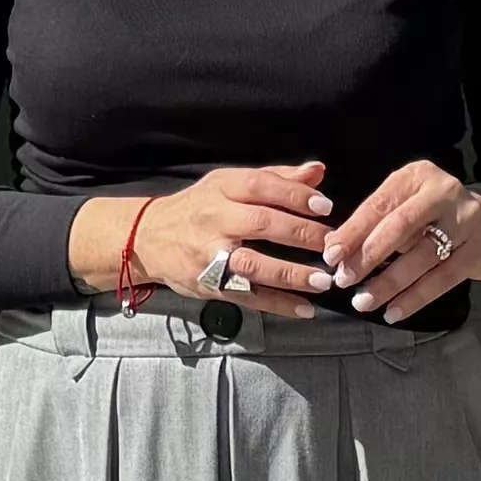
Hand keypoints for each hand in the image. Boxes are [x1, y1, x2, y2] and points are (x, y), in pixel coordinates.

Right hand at [87, 162, 340, 307]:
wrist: (148, 238)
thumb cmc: (198, 208)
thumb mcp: (228, 184)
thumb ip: (275, 178)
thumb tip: (317, 171)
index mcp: (221, 189)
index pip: (260, 186)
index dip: (294, 195)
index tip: (325, 206)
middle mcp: (214, 220)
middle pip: (261, 224)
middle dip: (301, 234)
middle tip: (332, 244)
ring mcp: (209, 255)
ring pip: (253, 264)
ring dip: (291, 274)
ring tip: (323, 280)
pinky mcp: (209, 284)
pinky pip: (247, 295)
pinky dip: (277, 304)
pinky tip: (304, 309)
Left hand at [326, 160, 480, 320]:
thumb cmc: (432, 216)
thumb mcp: (403, 206)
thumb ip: (371, 222)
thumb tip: (333, 247)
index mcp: (416, 176)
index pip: (380, 205)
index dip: (353, 231)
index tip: (331, 256)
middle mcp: (443, 192)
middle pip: (401, 227)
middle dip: (369, 256)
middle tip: (344, 280)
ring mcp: (465, 221)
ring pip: (421, 256)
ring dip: (388, 282)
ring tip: (364, 302)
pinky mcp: (478, 251)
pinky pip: (442, 279)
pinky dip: (415, 298)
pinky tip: (393, 312)